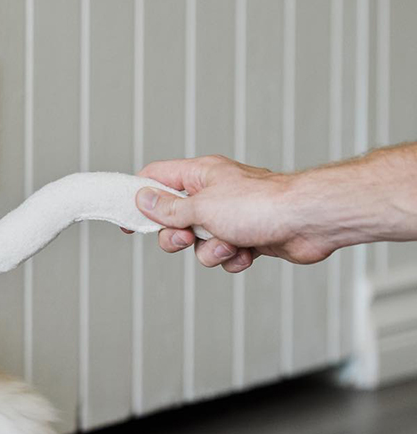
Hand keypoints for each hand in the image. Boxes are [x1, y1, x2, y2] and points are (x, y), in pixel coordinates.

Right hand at [134, 155, 338, 272]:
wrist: (309, 221)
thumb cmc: (261, 205)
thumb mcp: (201, 207)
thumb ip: (168, 208)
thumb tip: (142, 199)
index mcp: (200, 175)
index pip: (156, 178)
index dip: (137, 196)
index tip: (124, 217)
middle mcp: (214, 193)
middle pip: (173, 218)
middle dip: (175, 236)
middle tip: (185, 237)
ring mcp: (231, 216)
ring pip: (199, 243)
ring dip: (209, 250)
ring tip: (229, 243)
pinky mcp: (248, 237)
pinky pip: (224, 254)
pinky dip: (232, 258)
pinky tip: (247, 251)